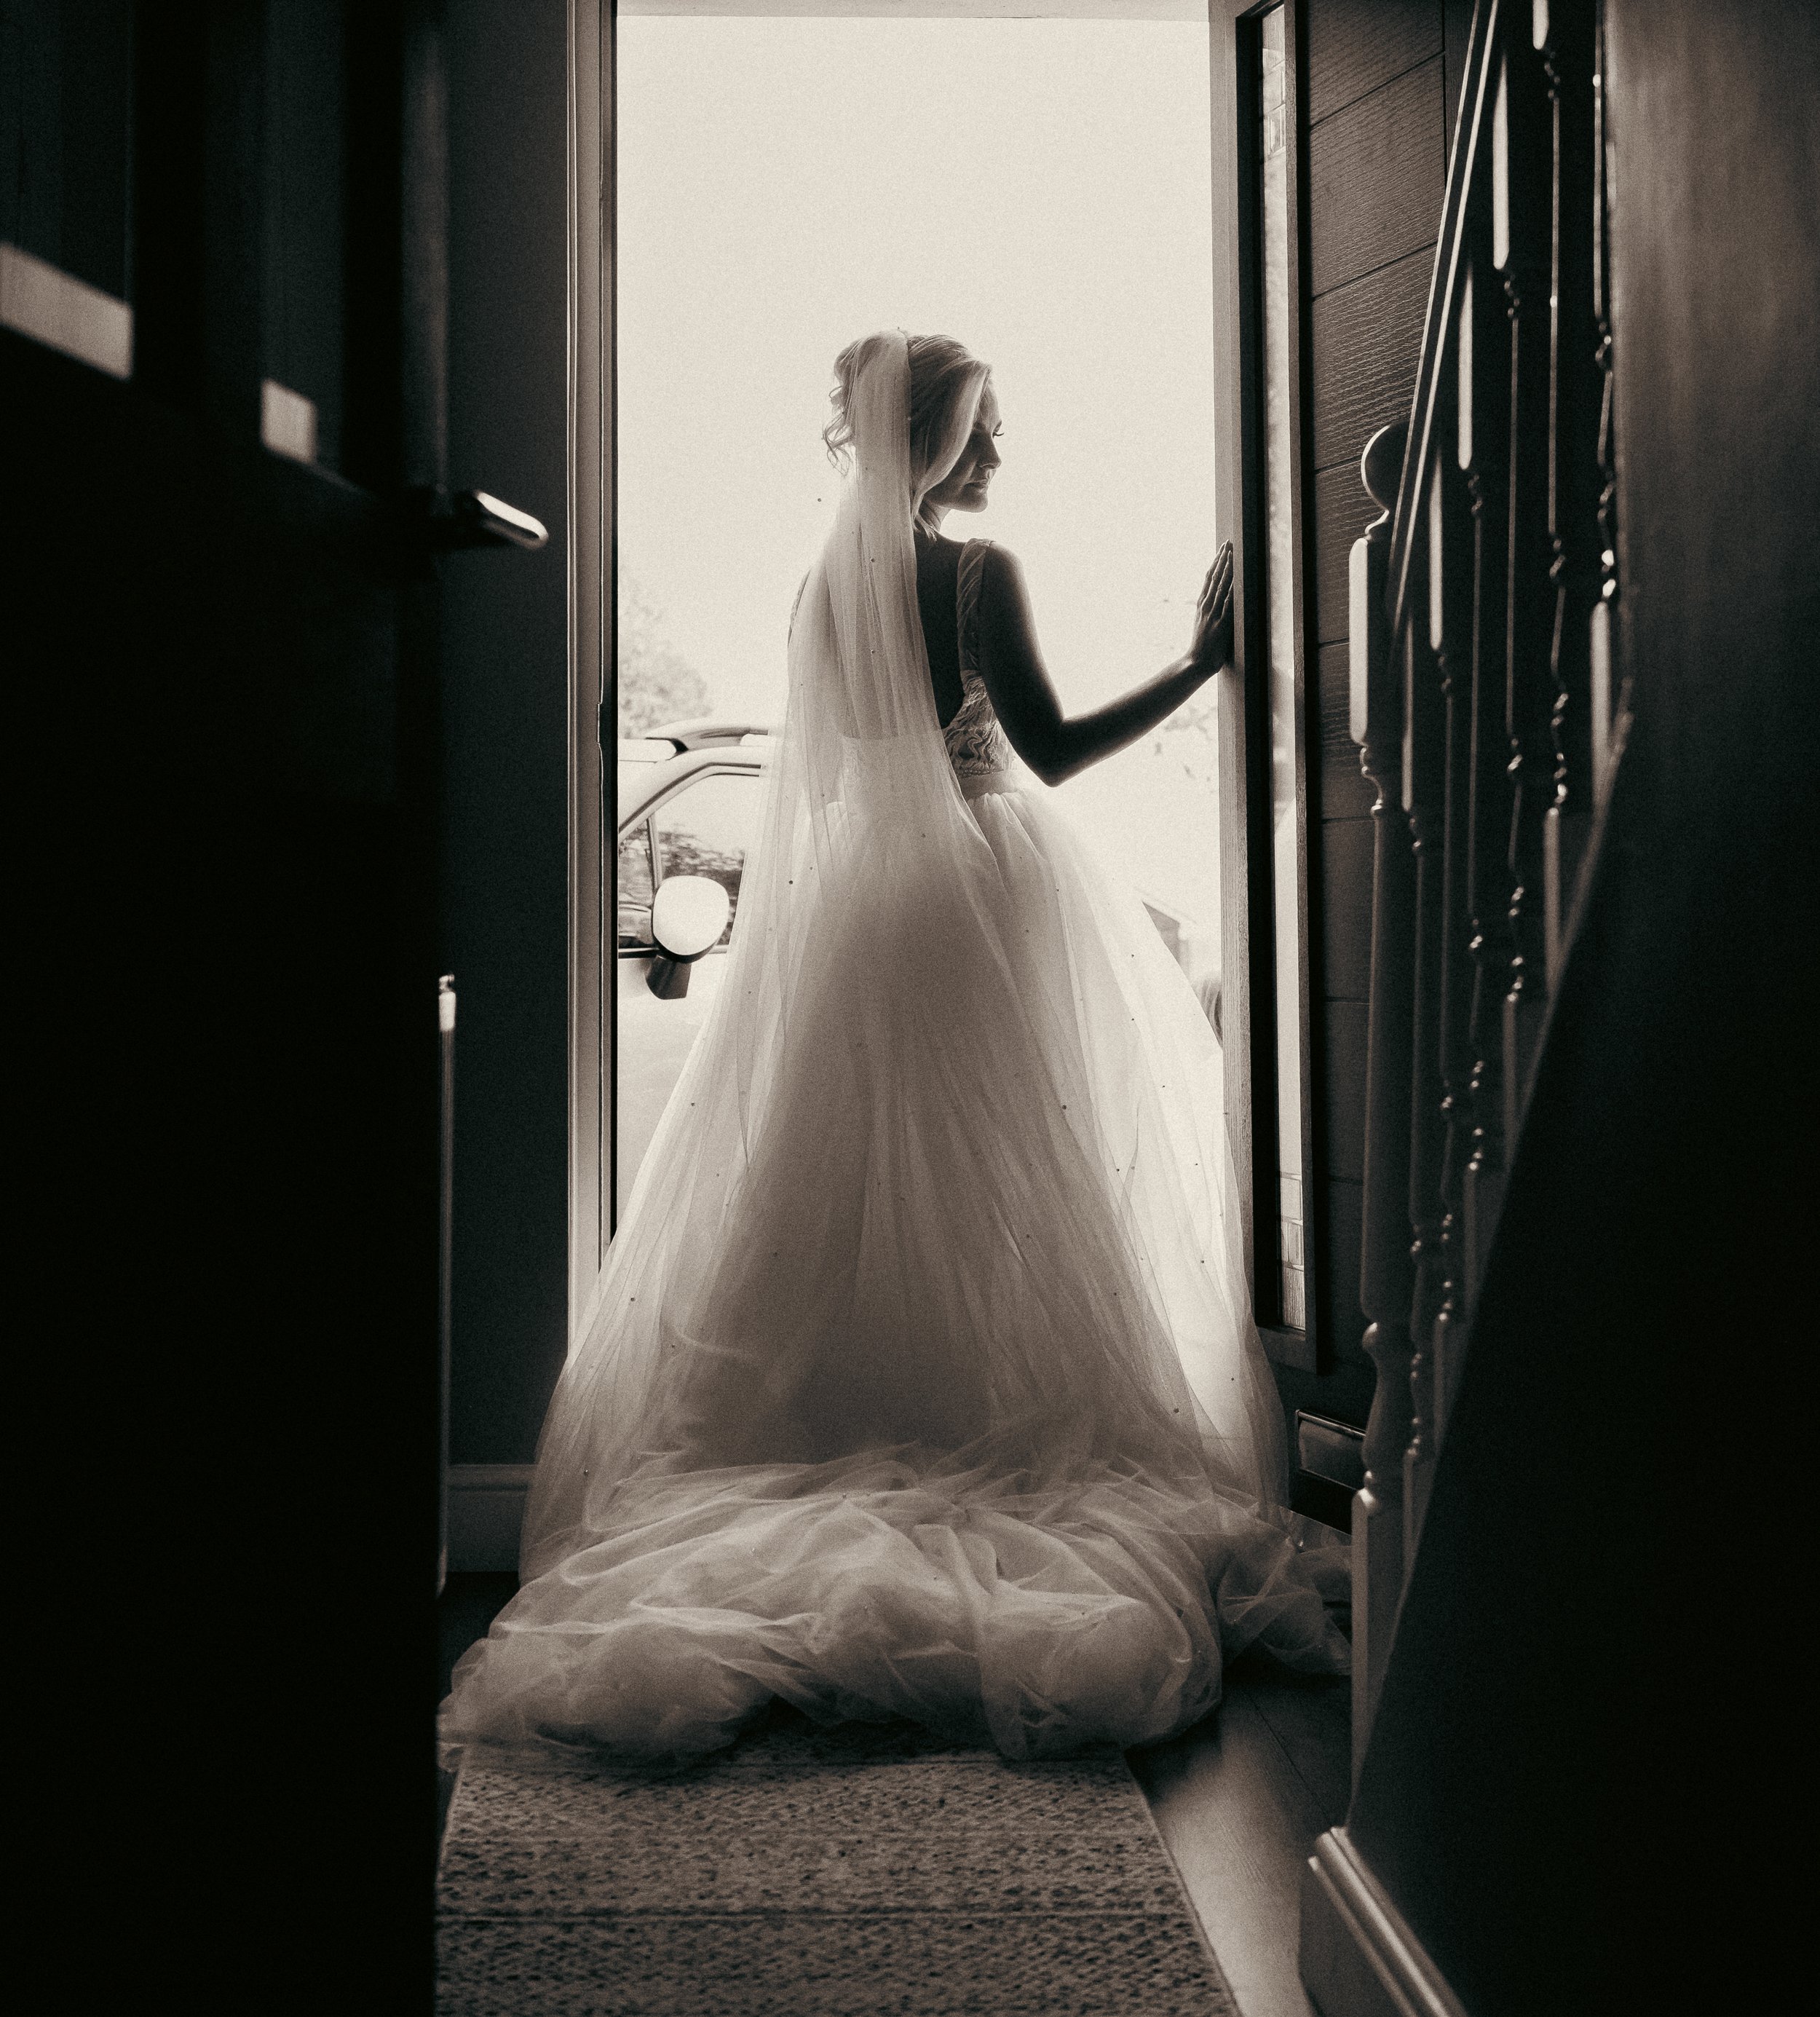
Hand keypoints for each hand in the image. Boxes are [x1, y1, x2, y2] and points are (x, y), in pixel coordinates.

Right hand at [1187, 543, 1234, 674]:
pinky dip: (1233, 589)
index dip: (1216, 562)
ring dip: (1227, 568)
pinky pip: (1229, 603)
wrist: (1196, 662)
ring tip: (1232, 553)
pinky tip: (1238, 578)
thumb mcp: (1201, 624)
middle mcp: (1206, 606)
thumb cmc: (1201, 646)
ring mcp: (1213, 614)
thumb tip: (1214, 600)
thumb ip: (1208, 611)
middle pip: (1215, 577)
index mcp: (1201, 605)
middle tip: (1228, 543)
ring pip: (1221, 586)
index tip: (1222, 549)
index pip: (1209, 578)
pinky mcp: (1222, 624)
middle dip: (1222, 559)